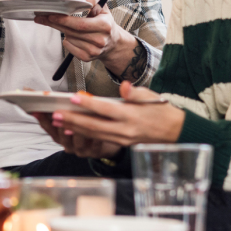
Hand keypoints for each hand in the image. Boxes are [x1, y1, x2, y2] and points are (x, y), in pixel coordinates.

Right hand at [32, 113, 122, 157]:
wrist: (105, 142)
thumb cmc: (84, 125)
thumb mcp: (70, 116)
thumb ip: (59, 107)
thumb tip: (35, 91)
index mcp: (59, 136)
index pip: (48, 127)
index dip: (42, 119)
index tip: (36, 110)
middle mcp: (68, 144)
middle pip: (61, 135)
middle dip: (61, 122)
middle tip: (59, 112)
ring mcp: (80, 150)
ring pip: (77, 141)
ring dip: (78, 130)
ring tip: (79, 119)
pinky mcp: (94, 152)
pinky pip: (95, 146)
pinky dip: (95, 137)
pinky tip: (98, 128)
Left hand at [35, 0, 138, 77]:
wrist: (112, 43)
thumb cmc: (104, 22)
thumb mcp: (102, 6)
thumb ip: (91, 0)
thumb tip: (77, 1)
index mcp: (104, 26)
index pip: (80, 24)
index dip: (64, 20)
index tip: (51, 15)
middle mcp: (100, 40)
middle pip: (71, 32)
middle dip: (55, 23)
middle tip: (42, 17)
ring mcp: (93, 51)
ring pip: (69, 39)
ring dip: (63, 31)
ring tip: (63, 24)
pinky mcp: (87, 58)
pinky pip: (69, 47)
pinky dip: (67, 40)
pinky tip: (72, 36)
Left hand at [50, 81, 183, 146]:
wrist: (174, 132)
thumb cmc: (161, 110)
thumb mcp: (151, 96)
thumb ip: (135, 92)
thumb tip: (124, 86)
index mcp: (132, 115)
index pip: (106, 109)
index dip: (88, 105)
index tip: (72, 99)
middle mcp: (125, 130)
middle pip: (94, 125)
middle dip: (73, 120)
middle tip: (55, 114)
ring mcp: (122, 139)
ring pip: (94, 134)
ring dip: (75, 128)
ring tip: (58, 121)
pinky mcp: (121, 143)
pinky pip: (99, 139)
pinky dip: (84, 135)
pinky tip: (72, 130)